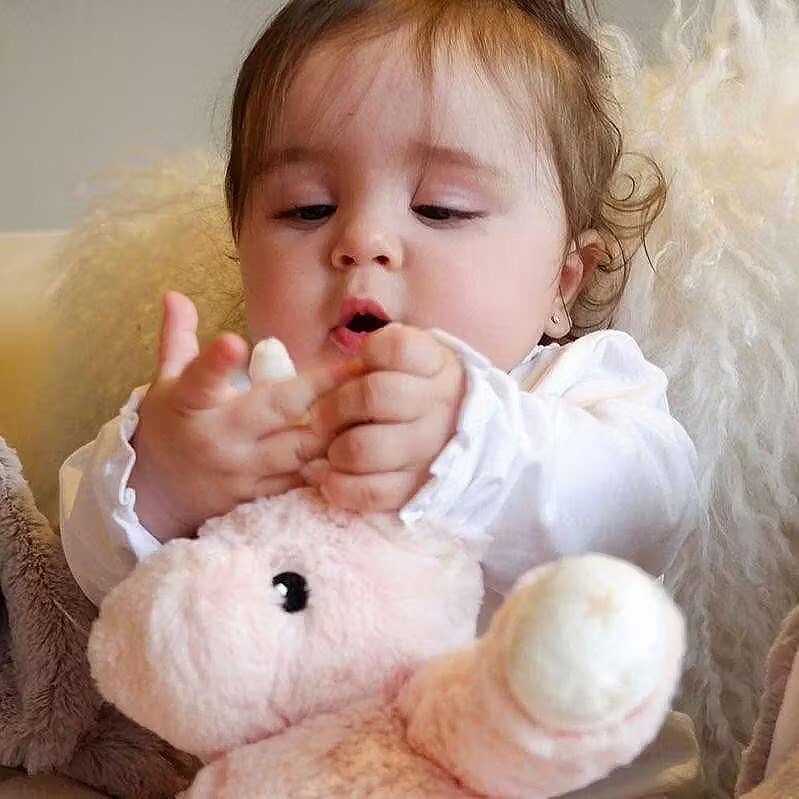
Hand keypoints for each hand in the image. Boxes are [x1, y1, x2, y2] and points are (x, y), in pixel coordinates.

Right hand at [130, 291, 358, 541]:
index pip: (199, 380)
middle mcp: (215, 438)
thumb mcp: (167, 383)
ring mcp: (238, 473)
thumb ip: (177, 339)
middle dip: (318, 390)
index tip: (233, 342)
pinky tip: (357, 449)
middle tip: (356, 369)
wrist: (157, 495)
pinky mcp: (255, 498)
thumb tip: (174, 293)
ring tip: (369, 406)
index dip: (215, 362)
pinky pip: (299, 482)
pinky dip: (327, 466)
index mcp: (189, 404)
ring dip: (334, 430)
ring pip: (297, 450)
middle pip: (274, 410)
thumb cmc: (171, 427)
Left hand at [308, 325, 465, 512]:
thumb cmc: (415, 391)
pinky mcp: (414, 489)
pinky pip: (368, 492)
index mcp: (435, 368)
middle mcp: (437, 408)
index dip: (372, 352)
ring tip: (335, 448)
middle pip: (372, 395)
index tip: (365, 361)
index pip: (398, 348)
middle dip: (335, 405)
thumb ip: (377, 354)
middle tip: (324, 415)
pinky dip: (339, 485)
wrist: (459, 437)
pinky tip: (333, 476)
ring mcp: (427, 452)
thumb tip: (331, 373)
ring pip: (363, 448)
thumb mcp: (408, 361)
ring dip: (335, 448)